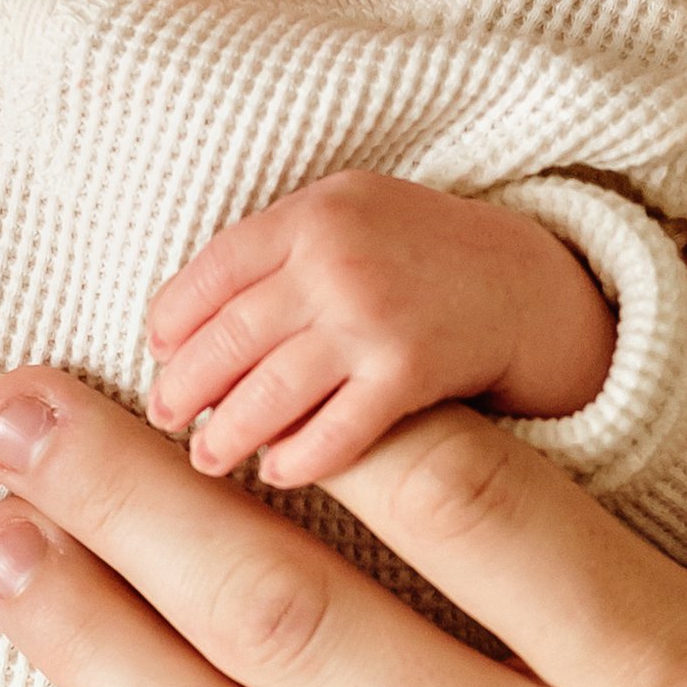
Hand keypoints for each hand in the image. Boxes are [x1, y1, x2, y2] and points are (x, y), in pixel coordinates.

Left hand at [145, 174, 616, 488]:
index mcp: (314, 213)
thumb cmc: (419, 253)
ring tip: (207, 457)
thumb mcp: (349, 214)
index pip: (213, 271)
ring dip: (227, 433)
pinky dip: (298, 458)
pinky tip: (278, 473)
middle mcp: (338, 261)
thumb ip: (276, 249)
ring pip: (269, 391)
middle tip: (165, 417)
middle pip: (230, 336)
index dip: (172, 320)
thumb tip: (180, 324)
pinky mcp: (411, 373)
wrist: (528, 283)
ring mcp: (375, 318)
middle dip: (185, 386)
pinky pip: (335, 431)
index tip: (158, 354)